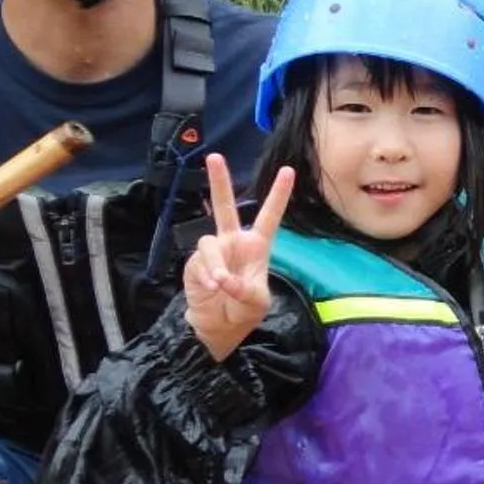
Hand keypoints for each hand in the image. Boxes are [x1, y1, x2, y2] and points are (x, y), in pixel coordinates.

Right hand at [183, 155, 295, 360]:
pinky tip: (210, 288)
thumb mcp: (255, 302)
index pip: (269, 216)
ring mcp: (213, 251)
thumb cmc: (242, 310)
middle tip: (214, 157)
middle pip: (225, 207)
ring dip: (216, 265)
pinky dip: (205, 276)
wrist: (216, 326)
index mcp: (256, 246)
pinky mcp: (195, 263)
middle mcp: (233, 242)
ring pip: (210, 245)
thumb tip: (224, 279)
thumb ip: (244, 289)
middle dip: (219, 182)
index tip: (288, 171)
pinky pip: (199, 262)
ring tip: (220, 284)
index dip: (278, 195)